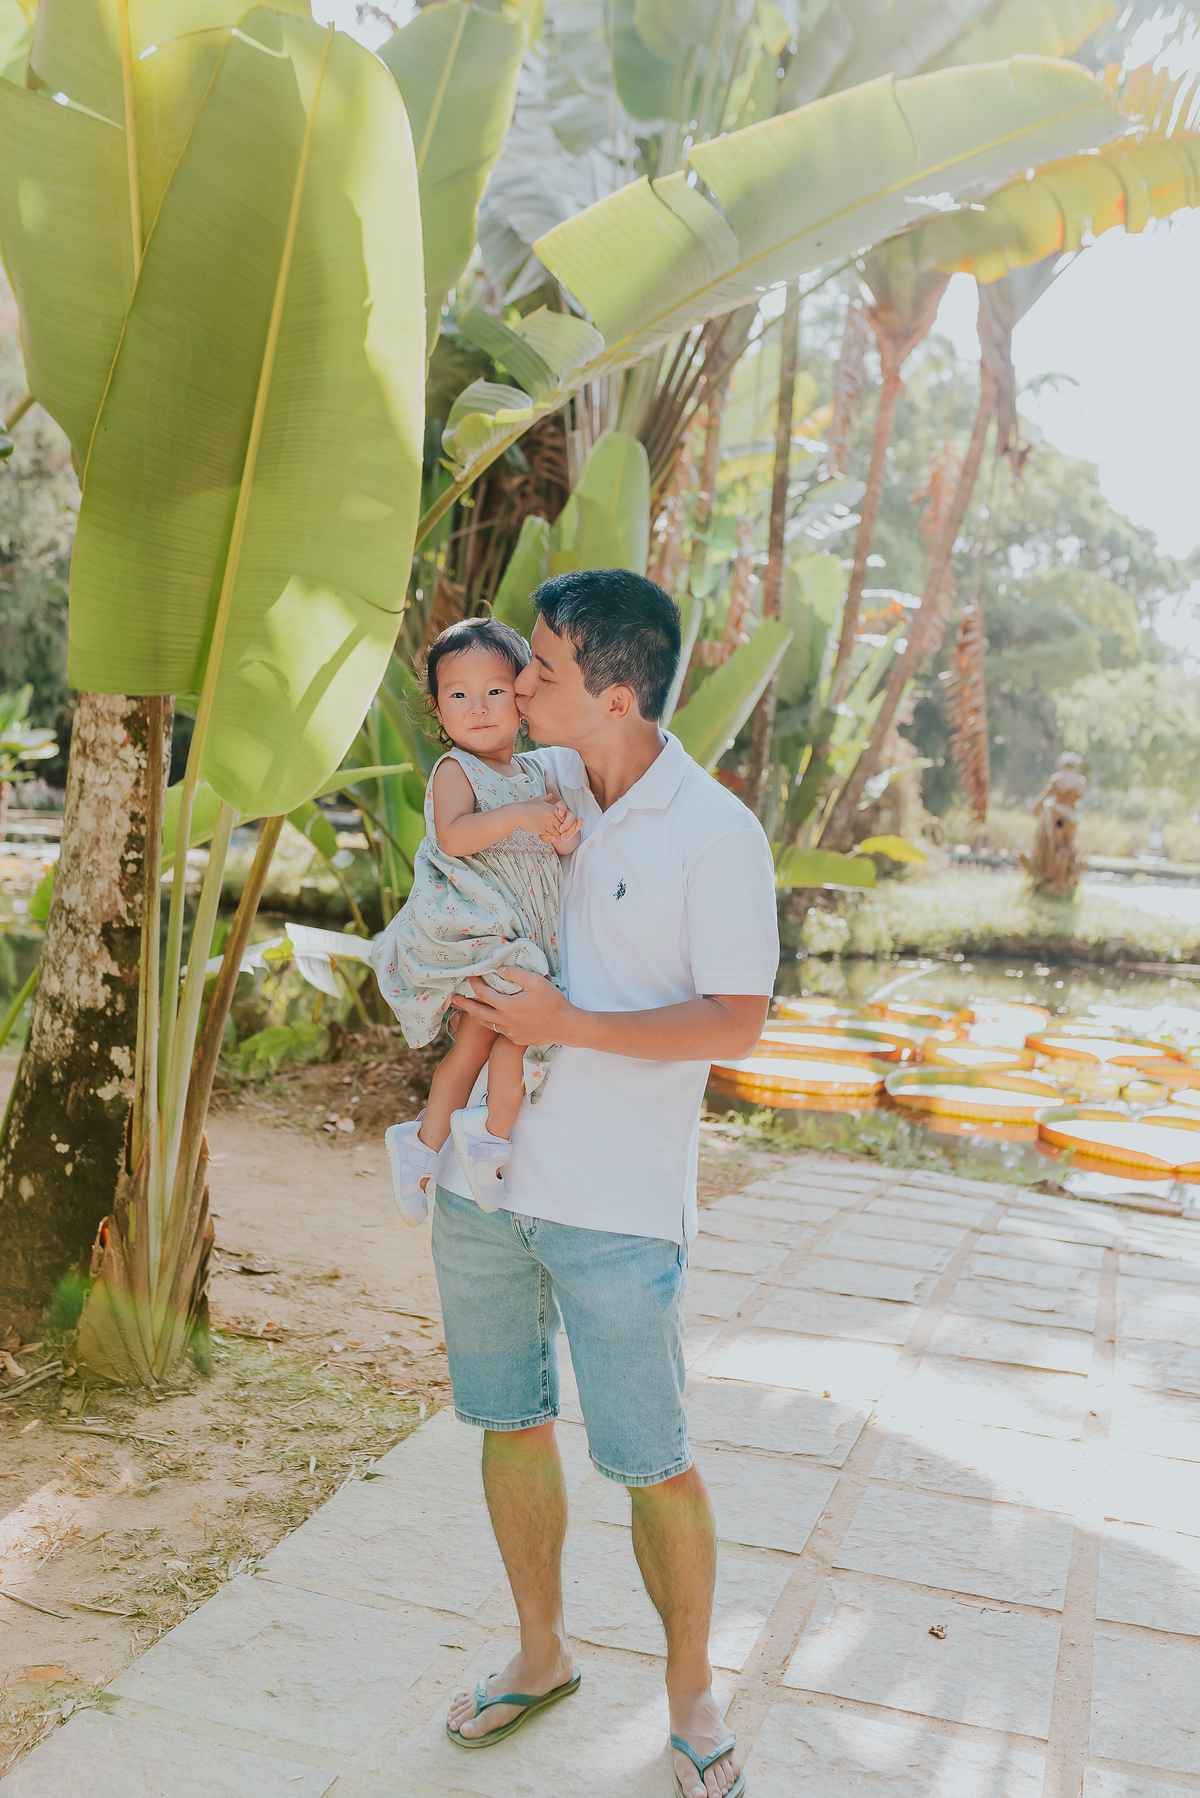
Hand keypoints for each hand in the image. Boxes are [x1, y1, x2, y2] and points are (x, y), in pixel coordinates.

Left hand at [455, 968, 571, 1045]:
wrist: (566, 1026)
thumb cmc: (553, 1002)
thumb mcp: (536, 981)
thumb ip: (516, 973)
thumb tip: (500, 969)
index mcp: (508, 1006)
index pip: (483, 994)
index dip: (475, 984)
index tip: (472, 977)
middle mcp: (505, 1022)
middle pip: (477, 1012)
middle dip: (463, 1004)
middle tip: (453, 999)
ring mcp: (509, 1032)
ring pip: (486, 1024)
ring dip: (475, 1015)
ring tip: (467, 1009)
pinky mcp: (516, 1039)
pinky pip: (498, 1030)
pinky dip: (491, 1023)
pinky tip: (492, 1018)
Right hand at [523, 789, 579, 844]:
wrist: (518, 813)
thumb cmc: (527, 807)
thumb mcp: (538, 800)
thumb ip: (546, 798)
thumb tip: (551, 795)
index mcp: (553, 808)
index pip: (566, 817)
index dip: (565, 823)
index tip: (560, 825)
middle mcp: (552, 815)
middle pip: (565, 825)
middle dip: (563, 830)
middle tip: (559, 832)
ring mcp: (549, 822)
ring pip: (560, 831)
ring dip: (558, 835)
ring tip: (554, 835)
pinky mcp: (544, 829)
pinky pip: (553, 835)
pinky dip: (553, 837)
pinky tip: (549, 837)